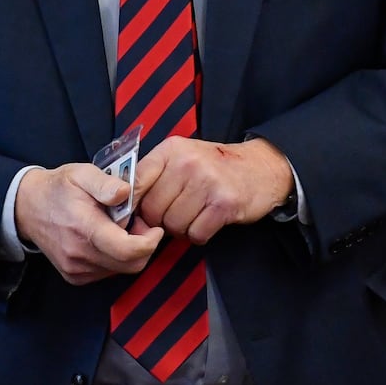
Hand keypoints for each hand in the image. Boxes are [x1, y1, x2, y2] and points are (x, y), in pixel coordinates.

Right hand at [14, 164, 163, 285]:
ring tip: (122, 228)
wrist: (27, 208)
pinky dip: (115, 259)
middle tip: (140, 224)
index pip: (127, 250)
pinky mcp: (74, 276)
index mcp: (84, 228)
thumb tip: (126, 192)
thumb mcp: (81, 173)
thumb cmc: (58, 188)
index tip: (155, 228)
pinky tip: (108, 238)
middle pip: (130, 265)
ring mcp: (75, 268)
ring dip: (130, 252)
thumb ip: (105, 183)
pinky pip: (107, 273)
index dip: (149, 242)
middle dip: (144, 246)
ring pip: (120, 270)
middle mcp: (79, 254)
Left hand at [135, 137, 293, 244]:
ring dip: (182, 229)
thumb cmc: (215, 167)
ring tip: (195, 215)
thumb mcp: (182, 158)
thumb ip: (154, 176)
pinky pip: (196, 234)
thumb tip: (123, 208)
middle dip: (161, 221)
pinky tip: (208, 221)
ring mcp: (207, 182)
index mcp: (171, 150)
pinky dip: (200, 234)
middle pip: (153, 210)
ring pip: (173, 225)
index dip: (132, 205)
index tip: (135, 216)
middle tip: (177, 214)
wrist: (262, 167)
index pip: (136, 182)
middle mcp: (187, 163)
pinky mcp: (224, 203)